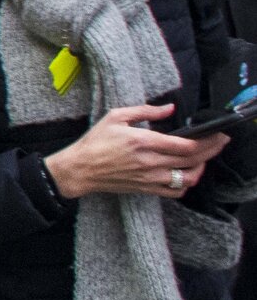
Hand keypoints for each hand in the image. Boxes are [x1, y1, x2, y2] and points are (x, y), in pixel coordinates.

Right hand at [44, 105, 223, 198]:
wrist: (80, 169)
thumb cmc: (95, 142)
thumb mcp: (115, 117)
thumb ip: (145, 111)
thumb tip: (169, 108)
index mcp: (143, 141)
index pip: (185, 144)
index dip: (206, 140)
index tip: (216, 134)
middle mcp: (150, 162)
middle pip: (192, 160)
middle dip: (211, 150)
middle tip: (220, 142)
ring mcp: (149, 178)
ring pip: (188, 178)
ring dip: (201, 168)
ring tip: (204, 159)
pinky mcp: (146, 189)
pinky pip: (175, 191)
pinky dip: (186, 184)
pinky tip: (185, 175)